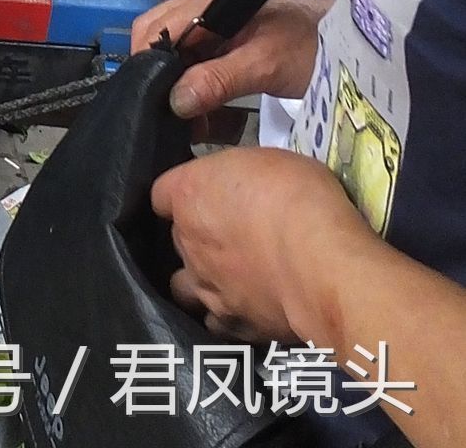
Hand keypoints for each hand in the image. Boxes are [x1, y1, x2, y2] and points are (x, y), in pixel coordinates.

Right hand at [131, 0, 326, 121]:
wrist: (356, 48)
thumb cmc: (312, 47)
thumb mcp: (266, 64)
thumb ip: (220, 78)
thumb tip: (174, 101)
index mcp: (211, 1)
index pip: (156, 25)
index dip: (147, 62)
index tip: (149, 101)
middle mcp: (207, 10)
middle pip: (161, 40)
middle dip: (158, 78)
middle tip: (167, 117)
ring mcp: (219, 30)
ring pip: (179, 58)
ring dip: (179, 91)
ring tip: (186, 128)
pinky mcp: (231, 50)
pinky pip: (199, 70)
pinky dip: (198, 95)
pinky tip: (205, 123)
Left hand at [154, 146, 372, 341]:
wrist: (323, 266)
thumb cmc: (298, 198)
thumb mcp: (269, 162)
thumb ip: (241, 180)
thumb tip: (242, 193)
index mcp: (189, 194)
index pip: (164, 193)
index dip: (186, 194)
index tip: (208, 194)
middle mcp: (188, 242)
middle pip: (179, 237)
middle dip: (200, 235)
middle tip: (236, 234)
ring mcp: (206, 287)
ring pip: (185, 285)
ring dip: (202, 279)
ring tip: (231, 277)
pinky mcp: (233, 325)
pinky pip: (216, 320)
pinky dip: (227, 313)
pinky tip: (248, 307)